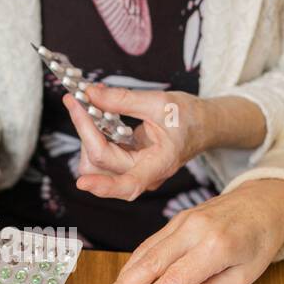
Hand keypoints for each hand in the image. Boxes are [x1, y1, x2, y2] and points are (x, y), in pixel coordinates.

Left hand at [64, 85, 210, 200]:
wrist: (203, 125)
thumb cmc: (189, 117)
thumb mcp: (160, 102)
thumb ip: (123, 100)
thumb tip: (90, 95)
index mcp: (159, 165)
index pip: (128, 184)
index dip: (103, 187)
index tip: (81, 184)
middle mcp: (143, 175)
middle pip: (101, 165)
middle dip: (85, 133)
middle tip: (79, 101)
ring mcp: (133, 171)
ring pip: (95, 164)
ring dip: (86, 135)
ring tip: (91, 107)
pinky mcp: (126, 163)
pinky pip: (100, 155)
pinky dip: (92, 134)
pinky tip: (97, 114)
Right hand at [92, 178, 283, 283]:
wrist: (265, 201)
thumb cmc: (259, 240)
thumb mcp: (243, 276)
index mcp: (217, 247)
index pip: (175, 279)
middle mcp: (195, 230)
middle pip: (151, 263)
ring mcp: (183, 221)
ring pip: (146, 251)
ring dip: (124, 275)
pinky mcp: (177, 218)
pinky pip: (151, 242)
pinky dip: (135, 261)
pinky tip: (124, 277)